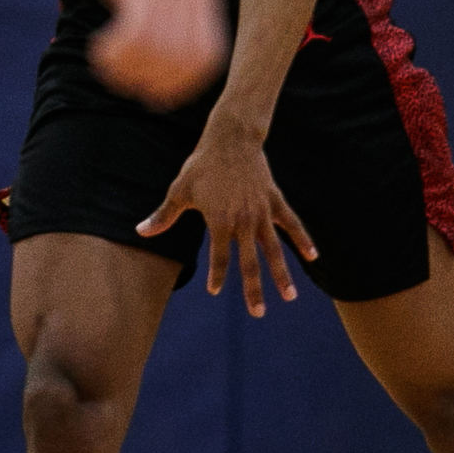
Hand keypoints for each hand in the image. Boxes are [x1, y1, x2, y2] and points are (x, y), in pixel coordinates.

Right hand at [58, 0, 226, 107]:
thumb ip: (169, 11)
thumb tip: (161, 59)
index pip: (210, 59)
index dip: (183, 85)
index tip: (154, 95)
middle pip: (183, 63)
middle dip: (151, 82)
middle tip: (121, 80)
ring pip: (158, 55)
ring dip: (127, 70)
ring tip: (105, 64)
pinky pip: (135, 38)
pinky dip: (115, 54)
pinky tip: (98, 48)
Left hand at [145, 119, 320, 316]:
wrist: (231, 139)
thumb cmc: (202, 165)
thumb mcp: (180, 190)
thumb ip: (164, 216)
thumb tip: (140, 231)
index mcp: (220, 221)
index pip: (219, 257)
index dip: (218, 276)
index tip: (216, 291)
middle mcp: (244, 221)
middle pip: (250, 262)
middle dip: (254, 289)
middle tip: (258, 313)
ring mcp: (262, 212)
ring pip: (274, 249)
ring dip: (282, 274)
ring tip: (290, 297)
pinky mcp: (274, 200)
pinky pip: (291, 223)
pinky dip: (302, 239)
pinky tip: (313, 256)